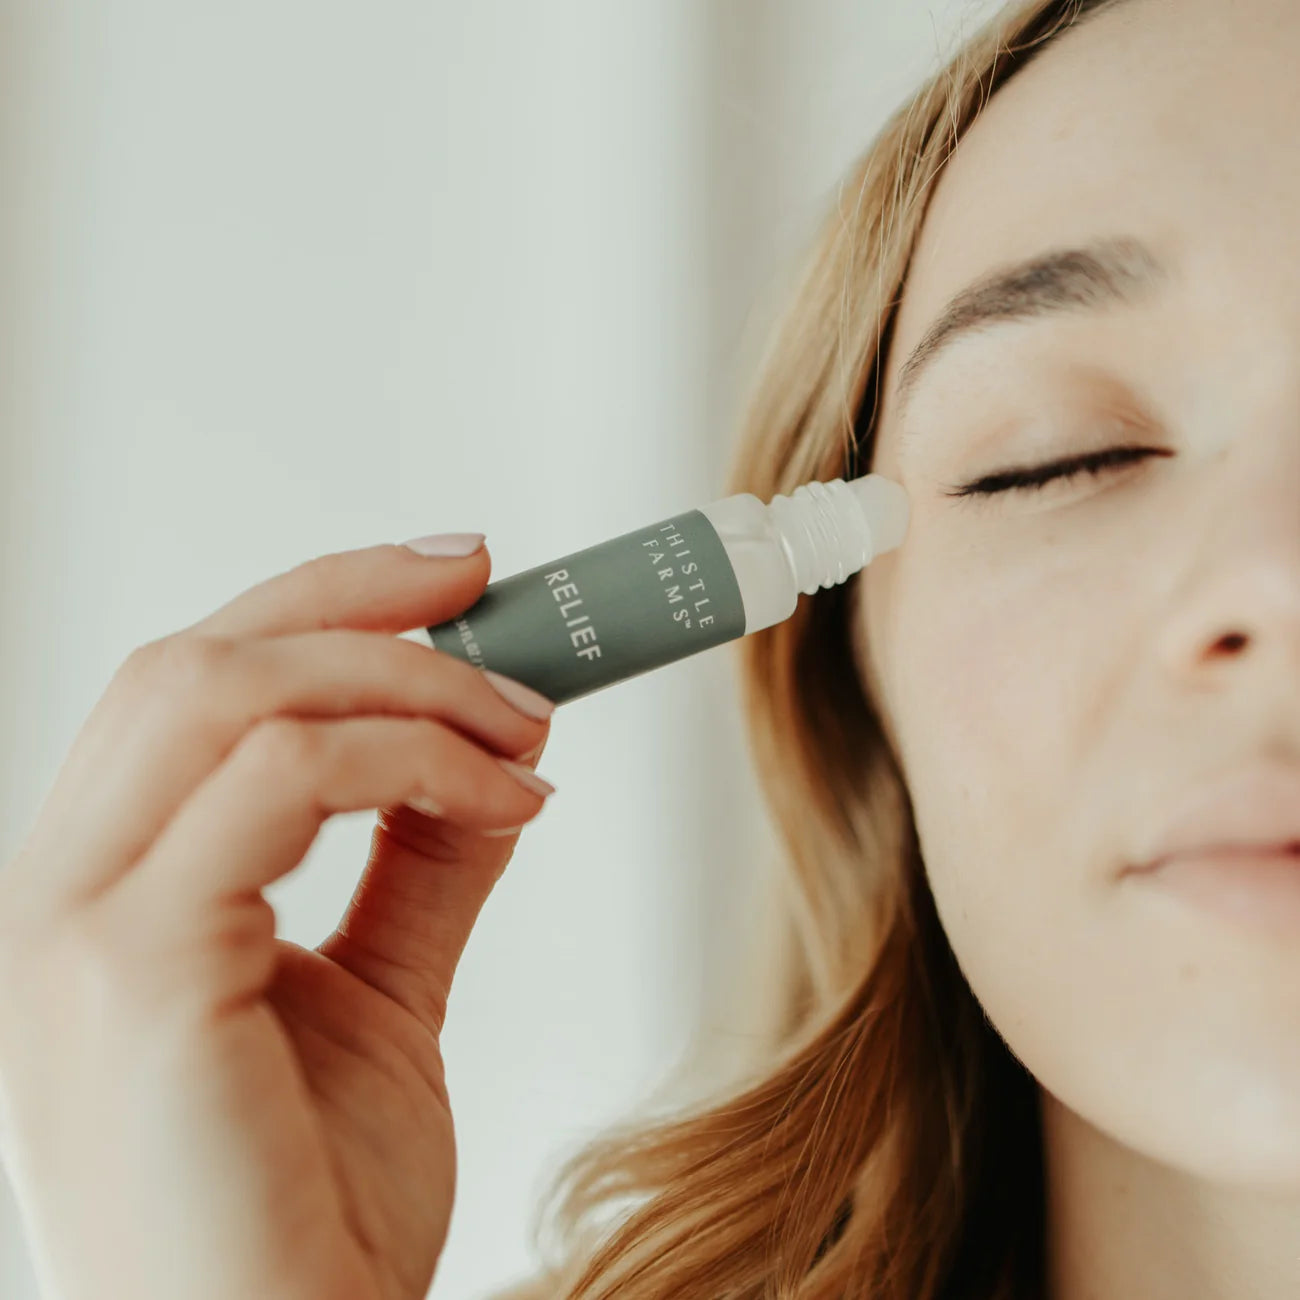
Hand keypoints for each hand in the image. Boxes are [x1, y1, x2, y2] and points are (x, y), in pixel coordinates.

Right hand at [0, 537, 555, 1299]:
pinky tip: (508, 797)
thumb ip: (417, 873)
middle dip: (356, 601)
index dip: (320, 608)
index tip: (450, 585)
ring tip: (525, 722)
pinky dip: (412, 759)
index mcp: (109, 889)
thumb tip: (488, 769)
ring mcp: (78, 928)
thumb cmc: (311, 1206)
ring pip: (226, 693)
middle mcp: (63, 891)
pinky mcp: (135, 969)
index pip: (193, 688)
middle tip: (492, 589)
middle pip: (193, 660)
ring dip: (405, 680)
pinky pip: (279, 782)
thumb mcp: (379, 1000)